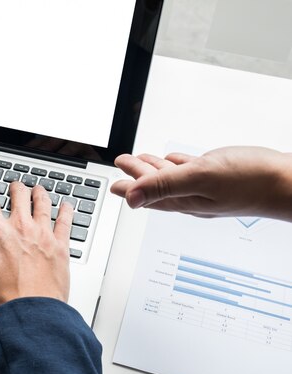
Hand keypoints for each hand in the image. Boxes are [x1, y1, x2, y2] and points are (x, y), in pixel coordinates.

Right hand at [0, 182, 74, 312]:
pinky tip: (66, 206)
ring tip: (38, 189)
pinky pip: (66, 221)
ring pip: (43, 202)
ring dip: (39, 192)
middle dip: (15, 188)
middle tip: (15, 187)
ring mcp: (43, 235)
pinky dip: (66, 210)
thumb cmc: (1, 296)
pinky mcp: (60, 246)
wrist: (28, 312)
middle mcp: (21, 227)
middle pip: (19, 195)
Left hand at [111, 146, 291, 220]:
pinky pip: (192, 172)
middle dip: (138, 176)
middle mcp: (193, 196)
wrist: (289, 181)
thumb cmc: (252, 181)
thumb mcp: (200, 178)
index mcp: (184, 199)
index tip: (113, 183)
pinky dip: (178, 166)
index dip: (130, 188)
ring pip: (173, 179)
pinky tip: (175, 161)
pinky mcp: (221, 177)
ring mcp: (207, 188)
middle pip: (157, 186)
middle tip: (122, 164)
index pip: (148, 195)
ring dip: (155, 171)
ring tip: (140, 162)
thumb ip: (164, 185)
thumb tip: (131, 197)